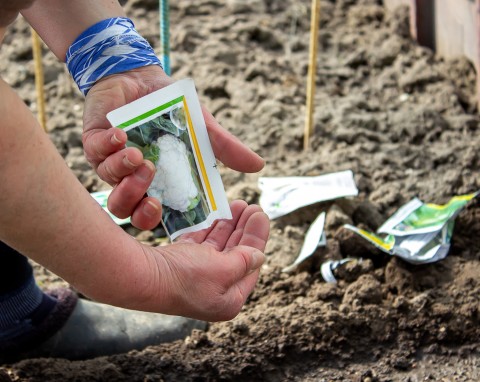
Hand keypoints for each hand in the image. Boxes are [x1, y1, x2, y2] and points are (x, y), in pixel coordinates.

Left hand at [83, 66, 264, 229]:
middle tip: (149, 183)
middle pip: (122, 208)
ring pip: (107, 182)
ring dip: (122, 171)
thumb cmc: (174, 109)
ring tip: (138, 155)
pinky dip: (108, 145)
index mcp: (155, 183)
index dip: (149, 217)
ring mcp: (109, 161)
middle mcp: (130, 178)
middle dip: (133, 201)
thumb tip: (259, 165)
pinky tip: (121, 134)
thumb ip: (227, 149)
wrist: (145, 79)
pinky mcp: (94, 141)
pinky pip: (94, 152)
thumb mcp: (204, 130)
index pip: (147, 214)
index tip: (159, 207)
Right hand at [135, 200, 269, 320]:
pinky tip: (217, 214)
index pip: (251, 266)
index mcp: (228, 299)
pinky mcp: (181, 263)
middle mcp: (213, 290)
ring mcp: (196, 276)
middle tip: (252, 207)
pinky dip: (209, 229)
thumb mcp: (223, 268)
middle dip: (244, 229)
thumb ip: (244, 260)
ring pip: (219, 247)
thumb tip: (259, 256)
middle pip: (236, 255)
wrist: (142, 276)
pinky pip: (201, 244)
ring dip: (229, 226)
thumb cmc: (184, 277)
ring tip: (238, 205)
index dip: (257, 238)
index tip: (261, 215)